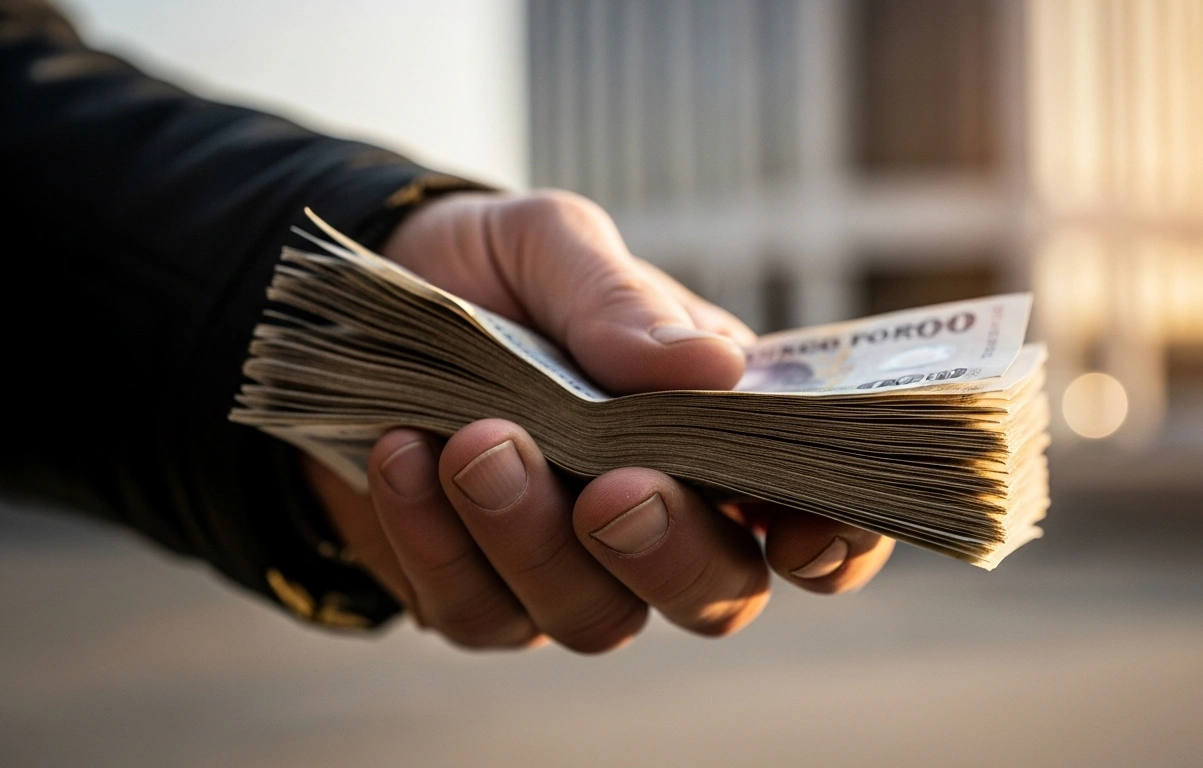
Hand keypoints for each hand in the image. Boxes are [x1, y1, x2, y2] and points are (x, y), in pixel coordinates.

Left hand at [301, 190, 894, 652]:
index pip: (817, 511)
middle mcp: (666, 517)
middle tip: (612, 487)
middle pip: (717, 594)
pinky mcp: (481, 596)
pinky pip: (478, 611)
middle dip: (670, 552)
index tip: (803, 534)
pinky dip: (439, 541)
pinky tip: (405, 456)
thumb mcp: (552, 245)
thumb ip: (623, 302)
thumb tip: (715, 370)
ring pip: (597, 620)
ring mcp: (575, 570)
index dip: (836, 539)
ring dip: (537, 540)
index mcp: (721, 429)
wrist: (359, 309)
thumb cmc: (493, 274)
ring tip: (476, 442)